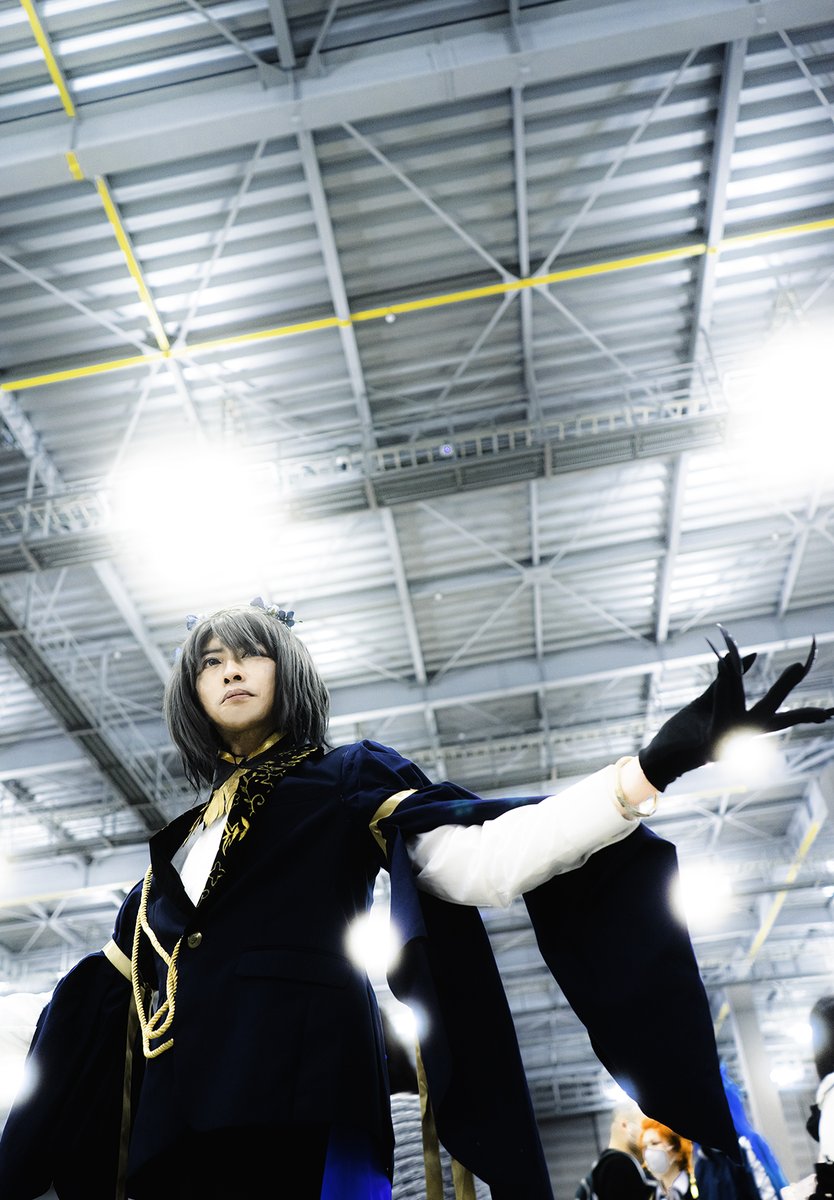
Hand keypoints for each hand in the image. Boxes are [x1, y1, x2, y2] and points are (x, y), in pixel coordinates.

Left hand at [638, 625, 833, 791]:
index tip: (829, 714)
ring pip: (740, 699)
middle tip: (803, 663)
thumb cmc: (685, 730)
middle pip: (774, 712)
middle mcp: (742, 736)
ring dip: (737, 673)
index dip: (806, 715)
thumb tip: (752, 653)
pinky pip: (719, 702)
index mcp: (746, 728)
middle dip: (787, 687)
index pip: (782, 718)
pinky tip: (724, 660)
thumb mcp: (709, 700)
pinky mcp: (712, 737)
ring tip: (733, 648)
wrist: (660, 758)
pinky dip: (722, 682)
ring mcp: (728, 738)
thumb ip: (727, 679)